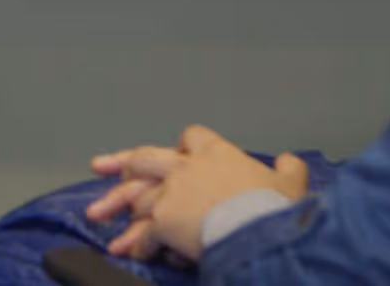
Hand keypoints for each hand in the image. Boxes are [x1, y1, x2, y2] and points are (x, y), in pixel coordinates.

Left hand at [83, 125, 310, 263]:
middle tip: (100, 168)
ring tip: (97, 217)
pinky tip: (127, 252)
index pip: (191, 137)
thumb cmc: (276, 208)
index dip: (182, 145)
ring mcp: (171, 194)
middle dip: (121, 164)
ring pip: (136, 198)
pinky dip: (135, 243)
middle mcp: (187, 168)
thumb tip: (290, 160)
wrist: (261, 231)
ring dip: (116, 208)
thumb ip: (289, 170)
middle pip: (145, 159)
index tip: (177, 153)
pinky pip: (144, 234)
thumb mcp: (291, 184)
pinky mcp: (164, 223)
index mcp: (215, 153)